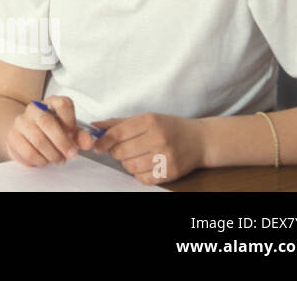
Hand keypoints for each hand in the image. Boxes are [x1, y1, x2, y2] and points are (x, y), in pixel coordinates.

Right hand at [5, 96, 94, 167]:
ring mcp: (21, 121)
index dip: (71, 122)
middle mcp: (34, 109)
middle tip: (71, 155)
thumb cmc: (51, 133)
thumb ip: (81, 137)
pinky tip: (44, 160)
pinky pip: (28, 152)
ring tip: (58, 159)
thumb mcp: (69, 133)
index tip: (73, 135)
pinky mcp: (13, 137)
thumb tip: (88, 142)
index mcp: (51, 103)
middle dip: (62, 142)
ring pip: (38, 140)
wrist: (26, 136)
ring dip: (53, 155)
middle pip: (47, 121)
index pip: (63, 104)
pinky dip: (41, 160)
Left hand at [92, 113, 206, 184]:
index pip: (118, 133)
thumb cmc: (170, 127)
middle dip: (116, 152)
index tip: (97, 145)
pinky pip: (143, 179)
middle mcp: (158, 138)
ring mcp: (166, 157)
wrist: (201, 141)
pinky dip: (139, 174)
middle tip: (121, 149)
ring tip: (136, 156)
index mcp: (150, 121)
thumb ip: (119, 123)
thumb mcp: (147, 118)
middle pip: (121, 152)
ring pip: (130, 167)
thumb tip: (95, 126)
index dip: (103, 141)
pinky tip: (146, 165)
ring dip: (128, 163)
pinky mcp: (171, 172)